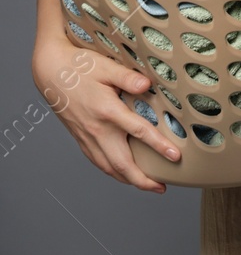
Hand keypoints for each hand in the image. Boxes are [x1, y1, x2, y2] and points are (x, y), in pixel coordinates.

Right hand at [31, 34, 179, 192]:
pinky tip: (122, 173)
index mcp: (107, 111)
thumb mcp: (106, 67)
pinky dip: (112, 171)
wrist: (50, 72)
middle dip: (142, 180)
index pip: (138, 133)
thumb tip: (148, 84)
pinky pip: (97, 161)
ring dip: (128, 179)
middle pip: (121, 163)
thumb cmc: (80, 66)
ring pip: (108, 167)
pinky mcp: (80, 138)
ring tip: (147, 185)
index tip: (175, 157)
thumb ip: (128, 77)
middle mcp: (96, 129)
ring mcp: (87, 136)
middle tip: (162, 188)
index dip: (159, 146)